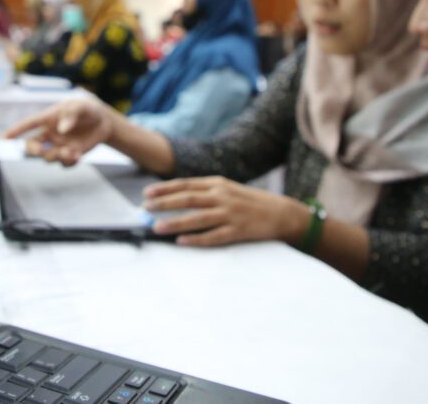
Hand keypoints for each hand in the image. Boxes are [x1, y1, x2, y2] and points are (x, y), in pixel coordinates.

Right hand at [3, 97, 115, 166]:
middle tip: (40, 150)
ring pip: (48, 157)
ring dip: (56, 157)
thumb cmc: (87, 110)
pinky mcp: (68, 155)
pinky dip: (69, 162)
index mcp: (48, 119)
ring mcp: (58, 146)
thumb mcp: (81, 107)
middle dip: (32, 150)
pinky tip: (78, 156)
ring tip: (71, 152)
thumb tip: (62, 129)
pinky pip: (63, 164)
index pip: (28, 125)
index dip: (15, 131)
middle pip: (31, 146)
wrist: (103, 122)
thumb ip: (71, 114)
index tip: (3, 139)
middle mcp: (49, 134)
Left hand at [143, 177, 308, 246]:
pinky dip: (197, 239)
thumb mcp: (229, 189)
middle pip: (188, 198)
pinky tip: (182, 242)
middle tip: (146, 208)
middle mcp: (222, 196)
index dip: (165, 189)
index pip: (186, 184)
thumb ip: (206, 191)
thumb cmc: (250, 201)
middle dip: (165, 203)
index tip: (147, 193)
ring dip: (175, 222)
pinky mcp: (238, 231)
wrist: (281, 213)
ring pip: (197, 218)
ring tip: (157, 227)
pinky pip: (214, 236)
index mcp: (218, 184)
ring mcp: (230, 214)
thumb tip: (178, 196)